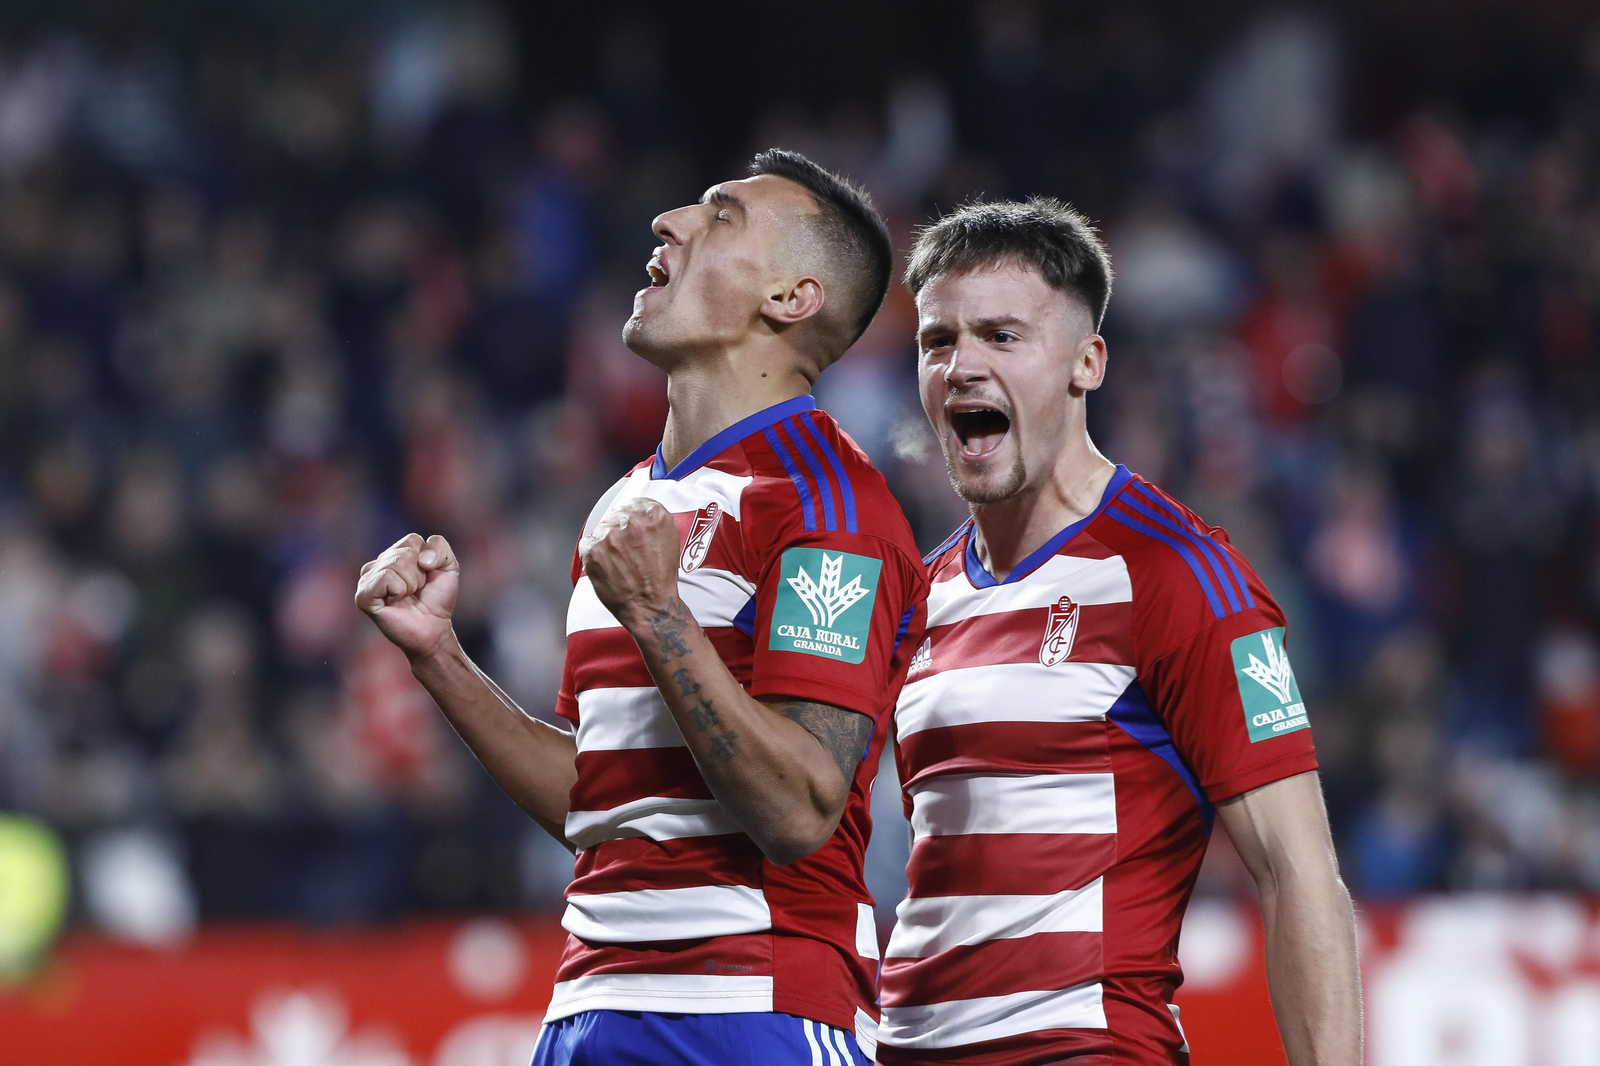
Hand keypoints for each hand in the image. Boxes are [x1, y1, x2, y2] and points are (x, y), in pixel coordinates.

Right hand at [355, 533, 459, 661]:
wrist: (433, 629)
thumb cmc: (437, 599)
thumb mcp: (448, 566)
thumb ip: (439, 547)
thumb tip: (421, 558)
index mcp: (393, 554)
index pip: (412, 540)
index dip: (428, 559)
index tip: (427, 577)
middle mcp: (377, 565)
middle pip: (405, 552)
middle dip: (419, 575)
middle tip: (416, 591)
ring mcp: (367, 580)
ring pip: (396, 563)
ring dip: (411, 584)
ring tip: (406, 597)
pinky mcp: (364, 596)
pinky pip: (386, 577)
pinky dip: (399, 590)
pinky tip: (395, 601)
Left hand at [580, 498, 681, 625]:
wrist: (650, 606)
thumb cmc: (660, 578)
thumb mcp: (669, 541)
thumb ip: (654, 522)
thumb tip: (639, 513)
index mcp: (655, 516)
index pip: (635, 503)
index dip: (632, 515)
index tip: (630, 526)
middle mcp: (632, 521)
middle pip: (616, 514)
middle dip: (618, 530)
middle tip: (625, 551)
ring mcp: (611, 535)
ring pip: (601, 529)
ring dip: (606, 543)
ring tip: (618, 562)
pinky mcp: (594, 550)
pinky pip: (587, 543)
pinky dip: (593, 554)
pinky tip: (606, 566)